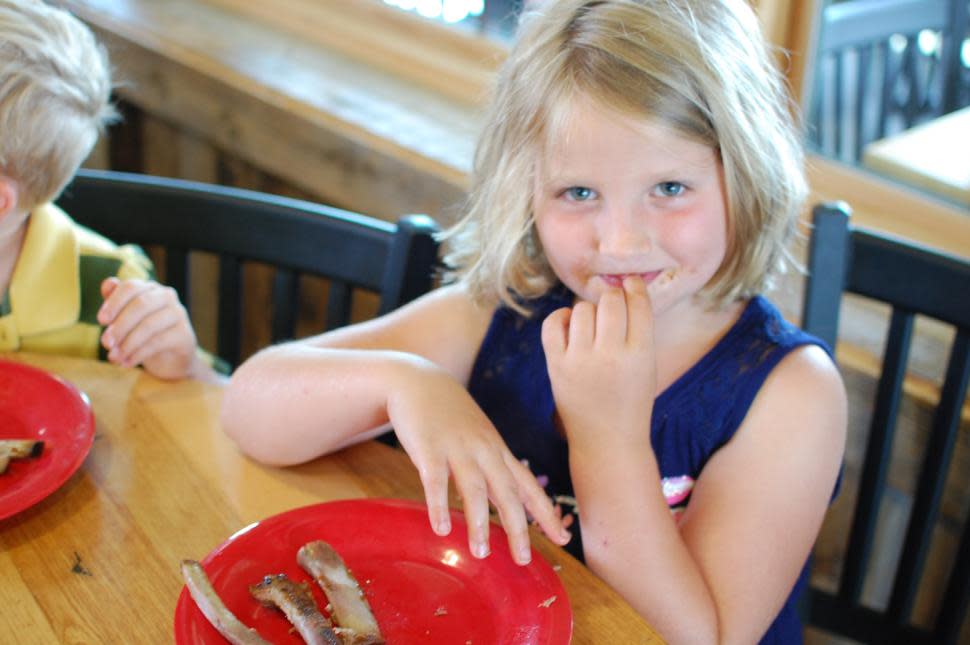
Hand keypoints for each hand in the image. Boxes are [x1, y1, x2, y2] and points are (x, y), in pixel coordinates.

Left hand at [98, 277, 200, 379]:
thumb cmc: (144, 334)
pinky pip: (158, 342)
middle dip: (120, 325)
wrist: (170, 360)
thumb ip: (116, 301)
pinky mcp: (184, 335)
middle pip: (141, 305)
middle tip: (105, 343)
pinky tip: (127, 363)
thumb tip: (108, 283)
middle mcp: (167, 297)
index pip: (131, 287)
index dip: (114, 302)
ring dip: (127, 343)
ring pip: (149, 325)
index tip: (101, 320)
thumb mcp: (126, 318)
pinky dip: (138, 354)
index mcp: (150, 289)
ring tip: (114, 357)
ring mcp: (178, 315)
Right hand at [386, 357, 570, 564]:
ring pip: (473, 487)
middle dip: (518, 527)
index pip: (528, 485)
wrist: (418, 381)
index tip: (562, 538)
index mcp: (497, 451)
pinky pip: (434, 480)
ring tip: (480, 552)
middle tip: (522, 559)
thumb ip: (492, 469)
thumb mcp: (480, 439)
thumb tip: (508, 504)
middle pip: (507, 491)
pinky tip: (441, 529)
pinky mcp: (427, 448)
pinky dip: (438, 505)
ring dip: (478, 521)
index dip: (546, 512)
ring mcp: (456, 448)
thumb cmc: (452, 416)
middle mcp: (483, 450)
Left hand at [540, 276, 655, 447]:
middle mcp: (610, 355)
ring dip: (588, 310)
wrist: (606, 442)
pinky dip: (561, 318)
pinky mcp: (556, 366)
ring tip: (593, 325)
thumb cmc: (630, 402)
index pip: (638, 304)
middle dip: (613, 298)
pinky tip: (570, 324)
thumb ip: (637, 332)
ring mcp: (580, 361)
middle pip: (610, 302)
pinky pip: (552, 324)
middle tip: (612, 306)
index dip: (634, 288)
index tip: (630, 283)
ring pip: (582, 309)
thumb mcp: (647, 367)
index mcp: (640, 354)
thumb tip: (620, 290)